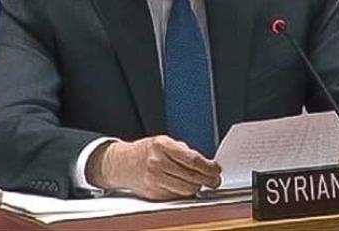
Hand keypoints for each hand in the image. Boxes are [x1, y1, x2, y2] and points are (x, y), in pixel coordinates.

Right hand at [86, 135, 220, 199]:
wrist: (121, 163)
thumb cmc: (145, 151)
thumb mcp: (164, 141)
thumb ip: (183, 150)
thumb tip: (204, 162)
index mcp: (162, 146)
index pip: (192, 159)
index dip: (208, 166)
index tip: (216, 169)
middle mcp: (157, 163)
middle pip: (192, 177)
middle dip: (208, 179)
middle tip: (214, 179)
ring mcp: (154, 180)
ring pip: (186, 190)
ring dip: (198, 187)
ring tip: (202, 183)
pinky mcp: (153, 193)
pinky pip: (176, 196)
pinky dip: (185, 193)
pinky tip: (187, 187)